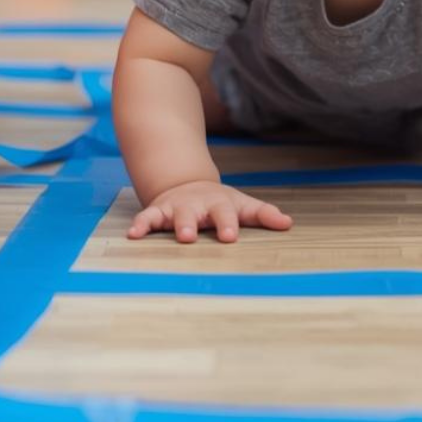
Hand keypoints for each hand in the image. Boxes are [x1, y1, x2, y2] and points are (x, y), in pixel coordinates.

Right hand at [127, 180, 292, 243]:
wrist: (188, 184)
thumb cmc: (220, 203)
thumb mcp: (242, 205)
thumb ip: (263, 214)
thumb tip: (289, 223)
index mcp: (220, 204)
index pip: (227, 214)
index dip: (228, 224)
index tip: (230, 237)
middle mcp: (198, 205)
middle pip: (198, 213)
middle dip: (195, 224)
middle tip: (192, 237)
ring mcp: (177, 208)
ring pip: (174, 215)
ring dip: (174, 225)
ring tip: (175, 237)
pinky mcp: (158, 212)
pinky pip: (147, 218)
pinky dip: (140, 225)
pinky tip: (132, 235)